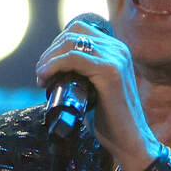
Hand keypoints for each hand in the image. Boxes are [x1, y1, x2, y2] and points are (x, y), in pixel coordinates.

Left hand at [35, 20, 158, 170]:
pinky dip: (54, 65)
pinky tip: (45, 77)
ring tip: (41, 76)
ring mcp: (116, 58)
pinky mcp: (110, 72)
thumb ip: (84, 74)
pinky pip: (73, 58)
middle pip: (74, 31)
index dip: (58, 43)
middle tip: (41, 72)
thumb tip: (55, 70)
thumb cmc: (110, 120)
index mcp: (116, 50)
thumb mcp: (96, 88)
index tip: (47, 65)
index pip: (80, 29)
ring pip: (71, 42)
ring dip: (49, 57)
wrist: (129, 141)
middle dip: (51, 50)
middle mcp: (118, 49)